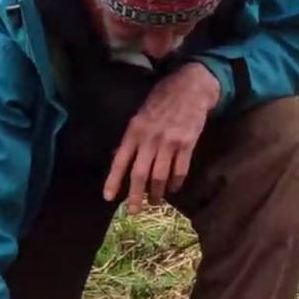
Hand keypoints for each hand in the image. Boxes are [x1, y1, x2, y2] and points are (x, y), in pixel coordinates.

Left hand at [103, 63, 219, 213]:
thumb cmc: (161, 100)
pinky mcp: (187, 144)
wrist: (190, 86)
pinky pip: (180, 171)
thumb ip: (131, 138)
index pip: (120, 160)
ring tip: (154, 201)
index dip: (113, 181)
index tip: (108, 197)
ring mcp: (170, 142)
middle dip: (135, 196)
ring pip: (160, 176)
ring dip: (156, 193)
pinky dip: (175, 183)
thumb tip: (117, 158)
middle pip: (140, 174)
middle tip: (133, 211)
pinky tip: (173, 189)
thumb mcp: (139, 115)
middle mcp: (150, 139)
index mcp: (134, 131)